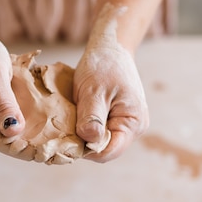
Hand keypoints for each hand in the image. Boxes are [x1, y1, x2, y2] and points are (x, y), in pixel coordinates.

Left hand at [74, 41, 148, 162]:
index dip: (87, 150)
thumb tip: (89, 141)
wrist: (110, 48)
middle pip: (105, 149)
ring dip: (86, 135)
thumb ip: (92, 117)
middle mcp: (135, 128)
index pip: (109, 152)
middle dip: (85, 143)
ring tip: (73, 120)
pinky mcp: (118, 119)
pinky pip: (101, 132)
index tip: (67, 140)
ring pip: (102, 142)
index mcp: (134, 123)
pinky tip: (79, 117)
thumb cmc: (103, 66)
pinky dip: (88, 127)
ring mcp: (127, 124)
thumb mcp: (94, 91)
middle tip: (66, 129)